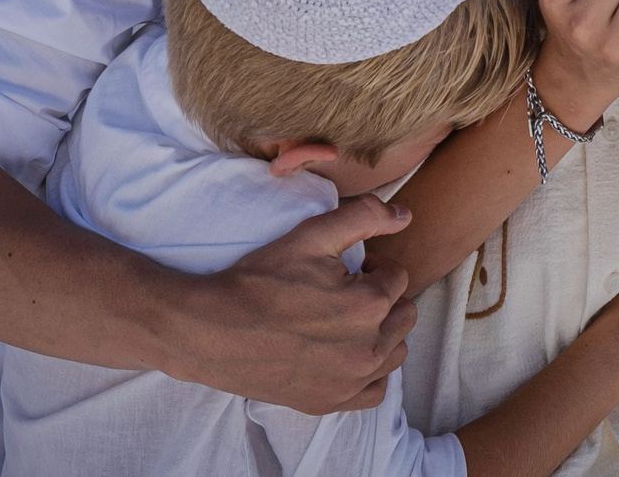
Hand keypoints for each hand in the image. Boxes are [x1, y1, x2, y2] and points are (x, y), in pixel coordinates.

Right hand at [161, 193, 416, 411]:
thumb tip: (406, 216)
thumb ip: (365, 216)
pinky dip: (368, 372)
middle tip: (343, 292)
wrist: (212, 330)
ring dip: (380, 333)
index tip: (346, 268)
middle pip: (403, 315)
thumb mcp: (311, 235)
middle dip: (381, 298)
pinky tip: (344, 353)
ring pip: (394, 352)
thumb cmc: (260, 280)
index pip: (397, 277)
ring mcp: (350, 382)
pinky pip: (374, 390)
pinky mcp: (331, 402)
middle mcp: (367, 349)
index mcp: (369, 305)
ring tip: (343, 320)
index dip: (373, 267)